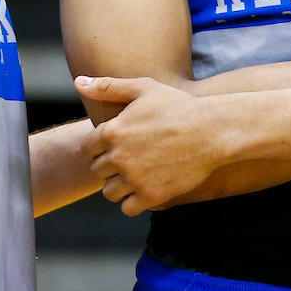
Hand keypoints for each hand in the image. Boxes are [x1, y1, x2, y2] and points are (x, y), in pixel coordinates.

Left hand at [76, 75, 235, 215]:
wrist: (212, 130)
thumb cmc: (178, 106)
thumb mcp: (143, 88)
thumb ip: (107, 86)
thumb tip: (78, 82)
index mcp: (111, 131)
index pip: (87, 149)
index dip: (99, 147)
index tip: (116, 145)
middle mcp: (118, 157)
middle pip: (97, 171)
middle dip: (109, 166)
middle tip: (130, 159)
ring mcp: (135, 179)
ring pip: (109, 193)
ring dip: (119, 186)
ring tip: (136, 175)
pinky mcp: (152, 196)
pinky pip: (128, 208)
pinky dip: (134, 201)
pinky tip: (146, 187)